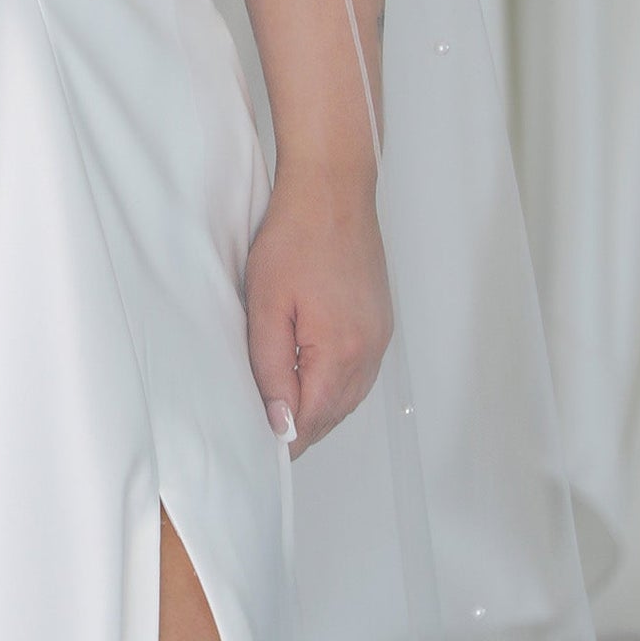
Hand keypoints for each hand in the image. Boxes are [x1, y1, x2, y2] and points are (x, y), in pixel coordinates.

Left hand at [244, 167, 392, 453]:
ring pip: (350, 396)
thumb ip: (272, 369)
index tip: (260, 449)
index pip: (314, 419)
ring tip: (283, 413)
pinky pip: (360, 372)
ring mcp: (379, 336)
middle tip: (266, 437)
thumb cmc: (296, 237)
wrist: (333, 191)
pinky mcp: (379, 322)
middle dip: (302, 429)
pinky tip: (311, 380)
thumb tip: (279, 422)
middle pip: (335, 413)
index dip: (286, 438)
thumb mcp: (267, 306)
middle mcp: (369, 351)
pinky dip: (335, 386)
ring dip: (319, 409)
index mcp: (341, 351)